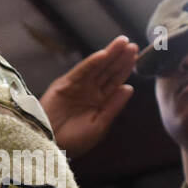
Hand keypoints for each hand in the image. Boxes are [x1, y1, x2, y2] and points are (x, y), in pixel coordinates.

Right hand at [40, 35, 138, 156]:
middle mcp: (90, 91)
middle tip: (132, 45)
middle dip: (120, 57)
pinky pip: (81, 71)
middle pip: (108, 71)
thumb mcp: (99, 125)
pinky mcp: (65, 84)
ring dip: (109, 54)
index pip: (116, 82)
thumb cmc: (74, 141)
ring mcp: (78, 86)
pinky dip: (91, 63)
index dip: (126, 69)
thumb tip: (129, 88)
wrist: (50, 144)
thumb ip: (114, 106)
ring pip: (97, 67)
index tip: (136, 56)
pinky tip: (103, 55)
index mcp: (100, 102)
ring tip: (122, 42)